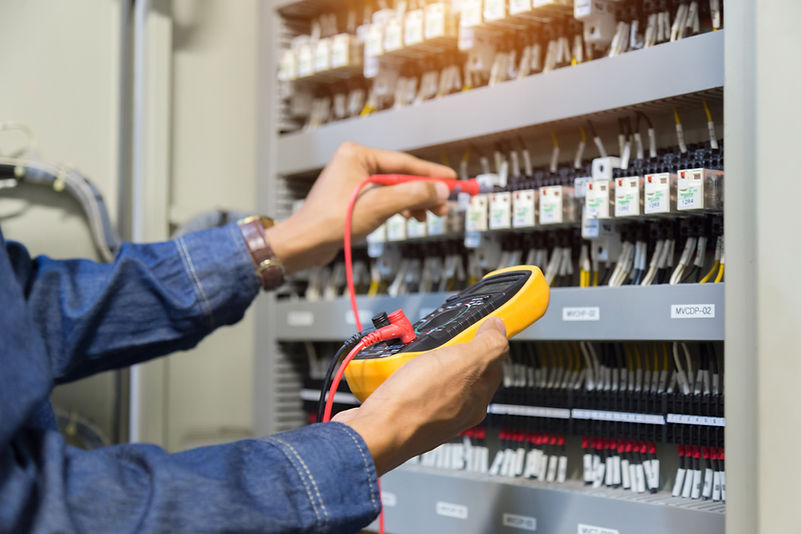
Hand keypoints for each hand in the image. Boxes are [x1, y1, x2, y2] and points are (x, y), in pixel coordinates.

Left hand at [265, 142, 455, 273]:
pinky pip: (384, 198)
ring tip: (429, 216)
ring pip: (395, 189)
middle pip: (402, 176)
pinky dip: (399, 208)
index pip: (404, 162)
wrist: (305, 243)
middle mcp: (355, 163)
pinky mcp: (353, 197)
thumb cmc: (330, 222)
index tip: (452, 179)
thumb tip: (440, 190)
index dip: (432, 173)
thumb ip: (413, 194)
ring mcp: (354, 180)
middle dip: (424, 192)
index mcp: (357, 155)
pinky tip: (409, 216)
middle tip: (444, 205)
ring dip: (414, 202)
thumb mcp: (379, 206)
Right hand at [333, 318, 508, 475]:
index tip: (477, 325)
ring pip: (432, 377)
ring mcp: (429, 414)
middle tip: (437, 340)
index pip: (493, 364)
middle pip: (460, 369)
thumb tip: (500, 329)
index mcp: (476, 400)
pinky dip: (402, 374)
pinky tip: (395, 371)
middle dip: (448, 349)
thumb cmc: (416, 404)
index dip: (486, 340)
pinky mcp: (404, 414)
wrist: (373, 432)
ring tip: (412, 354)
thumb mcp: (463, 362)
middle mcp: (455, 411)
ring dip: (422, 360)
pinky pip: (408, 387)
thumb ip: (488, 345)